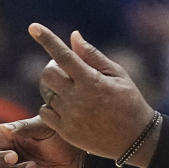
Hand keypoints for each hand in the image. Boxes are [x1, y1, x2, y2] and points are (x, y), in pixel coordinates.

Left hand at [29, 23, 158, 164]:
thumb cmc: (129, 101)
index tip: (33, 27)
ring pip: (47, 95)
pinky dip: (52, 107)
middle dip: (53, 70)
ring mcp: (70, 116)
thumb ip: (93, 56)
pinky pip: (45, 113)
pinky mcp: (65, 132)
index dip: (46, 39)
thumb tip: (73, 36)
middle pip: (47, 75)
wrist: (135, 139)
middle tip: (67, 74)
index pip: (63, 55)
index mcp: (91, 81)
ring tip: (76, 97)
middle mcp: (77, 98)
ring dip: (57, 91)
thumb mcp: (118, 74)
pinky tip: (69, 108)